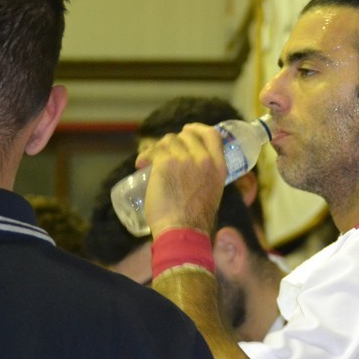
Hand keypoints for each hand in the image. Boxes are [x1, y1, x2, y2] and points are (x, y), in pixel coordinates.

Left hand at [136, 123, 226, 237]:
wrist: (182, 230)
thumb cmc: (194, 220)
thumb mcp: (211, 192)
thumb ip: (205, 176)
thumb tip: (191, 168)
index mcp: (218, 167)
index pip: (213, 135)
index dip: (198, 128)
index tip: (187, 130)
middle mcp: (204, 160)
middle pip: (186, 136)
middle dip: (172, 142)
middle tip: (161, 154)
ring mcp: (185, 160)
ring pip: (168, 141)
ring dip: (156, 150)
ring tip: (149, 162)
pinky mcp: (166, 164)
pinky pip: (154, 151)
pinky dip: (145, 156)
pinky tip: (140, 164)